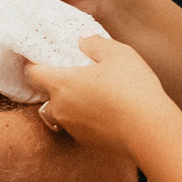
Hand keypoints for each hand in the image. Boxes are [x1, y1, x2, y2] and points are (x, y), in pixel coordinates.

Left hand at [27, 36, 170, 154]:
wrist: (149, 130)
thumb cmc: (132, 88)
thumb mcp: (118, 54)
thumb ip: (95, 43)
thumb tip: (83, 39)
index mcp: (61, 83)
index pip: (33, 73)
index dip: (35, 64)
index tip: (44, 59)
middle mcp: (60, 108)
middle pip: (47, 94)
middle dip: (59, 85)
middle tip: (79, 76)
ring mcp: (71, 127)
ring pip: (62, 112)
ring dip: (72, 104)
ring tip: (94, 95)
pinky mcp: (86, 142)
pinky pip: (77, 126)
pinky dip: (85, 119)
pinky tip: (105, 112)